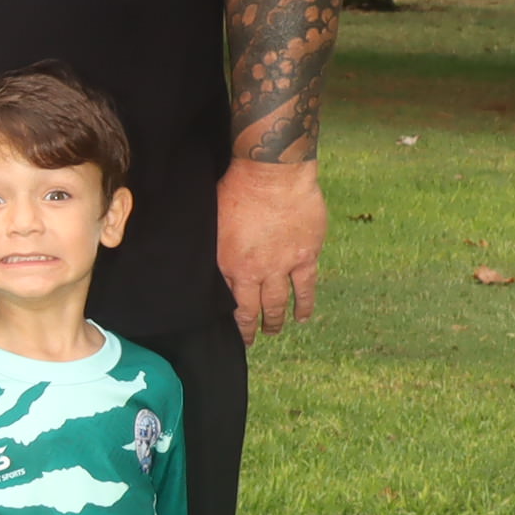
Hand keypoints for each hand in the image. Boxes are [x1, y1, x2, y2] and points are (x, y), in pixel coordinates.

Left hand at [221, 154, 323, 335]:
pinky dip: (305, 304)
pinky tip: (303, 316)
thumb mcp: (212, 220)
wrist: (272, 176)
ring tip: (274, 330)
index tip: (232, 329)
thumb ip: (214, 246)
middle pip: (252, 308)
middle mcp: (255, 271)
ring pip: (279, 302)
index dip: (230, 318)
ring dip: (276, 320)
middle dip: (251, 327)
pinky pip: (306, 287)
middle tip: (252, 339)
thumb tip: (208, 260)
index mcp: (228, 263)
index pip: (229, 300)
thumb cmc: (236, 189)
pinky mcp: (305, 256)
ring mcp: (282, 266)